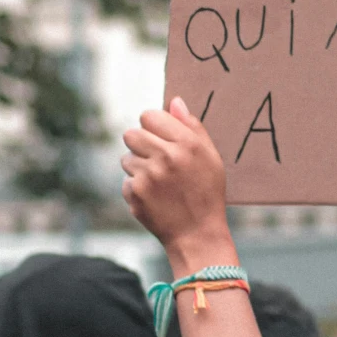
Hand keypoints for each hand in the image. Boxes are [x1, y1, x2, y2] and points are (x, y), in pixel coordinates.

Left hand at [121, 97, 233, 263]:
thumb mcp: (210, 157)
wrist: (197, 235)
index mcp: (187, 143)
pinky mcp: (135, 194)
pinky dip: (136, 188)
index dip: (153, 126)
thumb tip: (174, 101)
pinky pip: (126, 180)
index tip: (161, 138)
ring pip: (126, 158)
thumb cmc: (207, 193)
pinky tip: (154, 197)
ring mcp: (148, 176)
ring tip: (158, 182)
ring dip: (138, 167)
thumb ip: (192, 126)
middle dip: (140, 144)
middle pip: (131, 133)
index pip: (150, 116)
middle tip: (155, 159)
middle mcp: (166, 157)